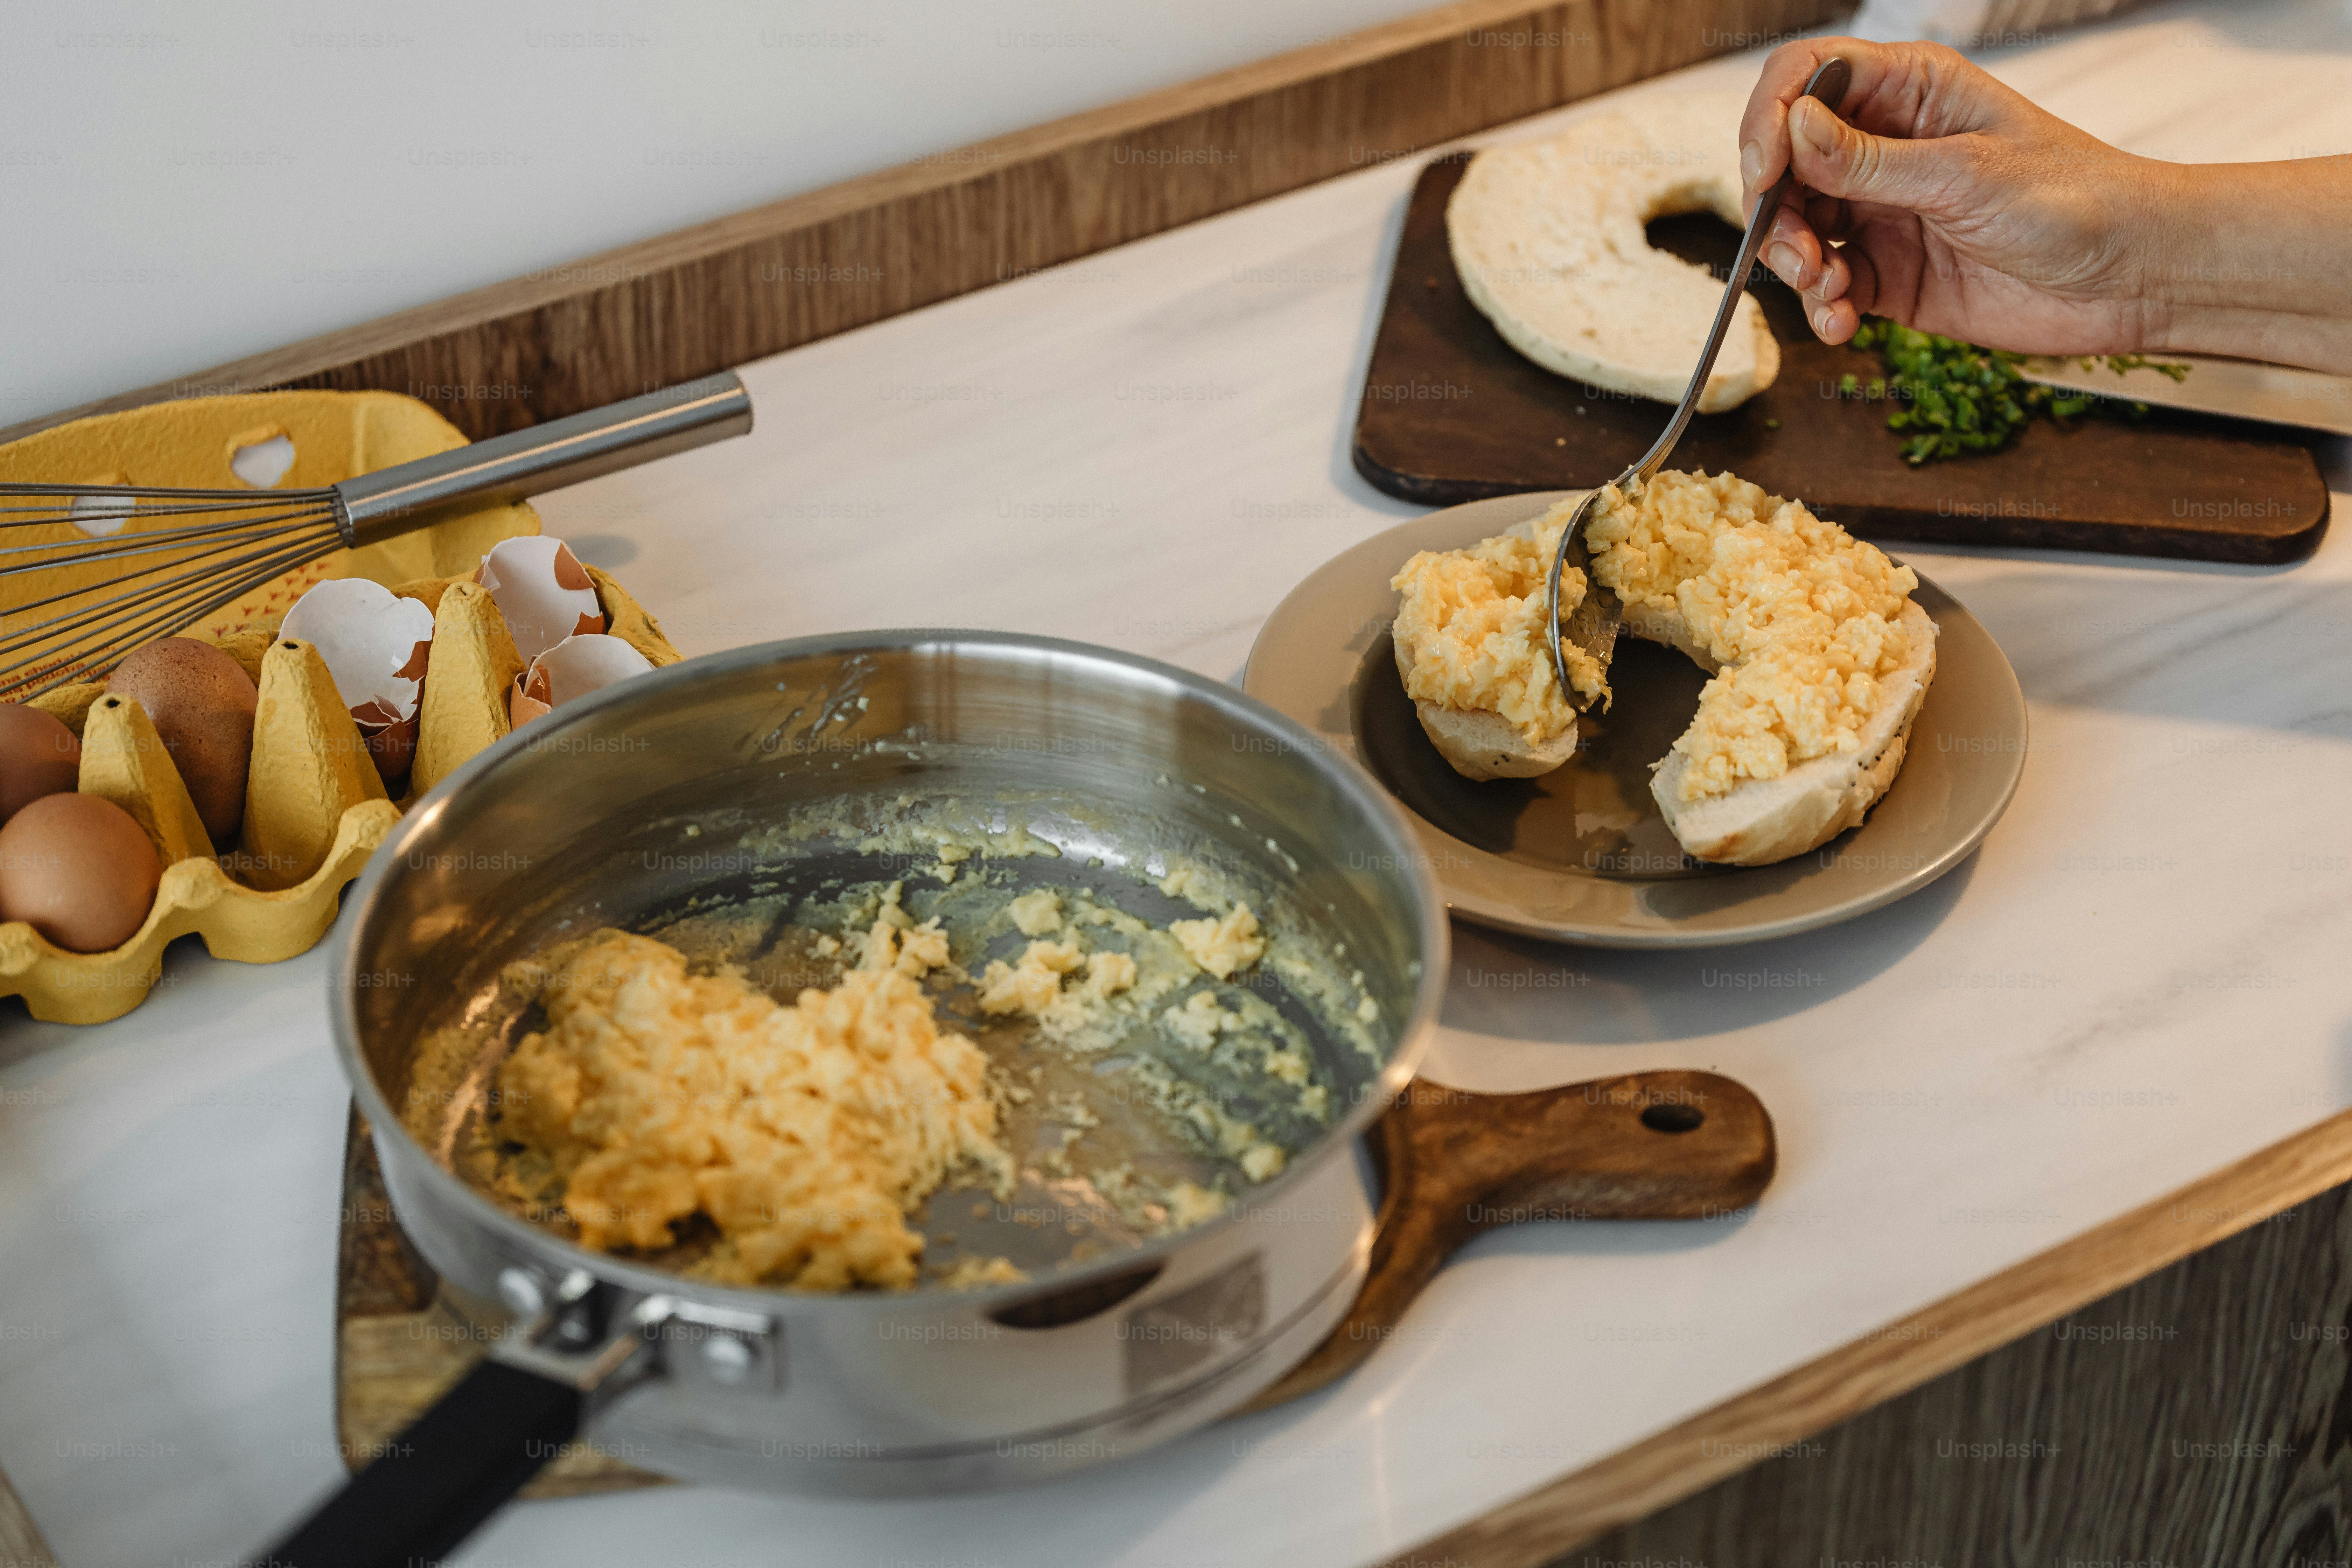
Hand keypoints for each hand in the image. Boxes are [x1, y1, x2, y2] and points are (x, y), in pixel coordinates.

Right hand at [1737, 37, 2167, 355]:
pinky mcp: (1888, 275)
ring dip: (1795, 264)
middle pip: (1788, 161)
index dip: (1772, 119)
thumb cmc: (2075, 202)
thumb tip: (1792, 129)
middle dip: (1775, 208)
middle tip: (1794, 249)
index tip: (1764, 173)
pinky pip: (1828, 287)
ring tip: (1826, 290)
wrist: (2130, 279)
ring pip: (1797, 228)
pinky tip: (1841, 323)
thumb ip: (1869, 161)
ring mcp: (1884, 213)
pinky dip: (1823, 308)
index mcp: (1912, 93)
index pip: (1808, 78)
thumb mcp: (1965, 174)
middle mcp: (1889, 148)